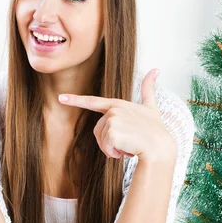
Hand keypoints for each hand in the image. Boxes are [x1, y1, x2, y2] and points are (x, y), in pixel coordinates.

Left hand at [58, 68, 176, 161]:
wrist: (160, 146)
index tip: (61, 98)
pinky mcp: (112, 132)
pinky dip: (115, 153)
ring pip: (101, 140)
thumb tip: (156, 69)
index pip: (93, 101)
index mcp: (118, 104)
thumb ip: (149, 89)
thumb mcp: (151, 107)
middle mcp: (114, 109)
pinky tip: (128, 150)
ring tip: (129, 145)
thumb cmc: (155, 130)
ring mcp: (113, 119)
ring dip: (113, 148)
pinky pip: (106, 147)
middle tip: (127, 142)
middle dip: (108, 142)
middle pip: (98, 131)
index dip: (75, 100)